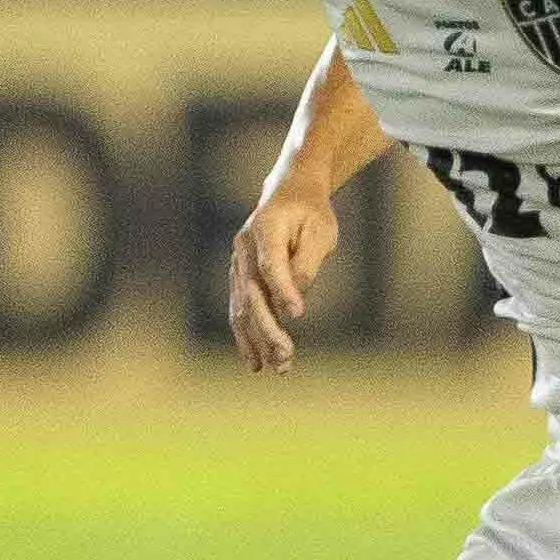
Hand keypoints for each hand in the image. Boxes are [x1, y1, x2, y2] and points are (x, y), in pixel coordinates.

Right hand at [228, 186, 342, 371]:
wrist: (289, 192)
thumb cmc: (311, 212)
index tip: (297, 314)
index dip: (282, 290)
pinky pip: (240, 309)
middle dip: (267, 328)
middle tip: (285, 357)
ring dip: (256, 339)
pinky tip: (255, 360)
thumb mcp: (321, 232)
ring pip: (242, 306)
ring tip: (274, 367)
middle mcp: (244, 247)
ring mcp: (238, 262)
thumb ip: (306, 265)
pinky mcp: (240, 276)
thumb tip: (293, 305)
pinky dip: (247, 335)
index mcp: (265, 228)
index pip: (271, 264)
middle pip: (252, 293)